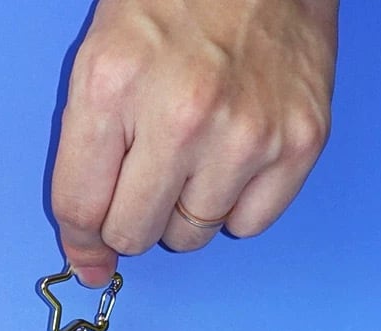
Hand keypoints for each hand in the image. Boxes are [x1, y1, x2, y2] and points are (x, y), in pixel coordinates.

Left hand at [51, 0, 337, 285]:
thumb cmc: (172, 2)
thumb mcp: (99, 60)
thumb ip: (83, 159)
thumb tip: (90, 255)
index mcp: (114, 86)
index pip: (80, 209)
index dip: (81, 240)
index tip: (89, 253)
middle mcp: (181, 115)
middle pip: (134, 234)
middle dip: (131, 217)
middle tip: (147, 175)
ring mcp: (246, 132)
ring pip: (191, 235)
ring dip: (185, 209)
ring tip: (196, 151)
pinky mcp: (300, 141)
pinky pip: (249, 224)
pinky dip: (237, 204)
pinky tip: (234, 155)